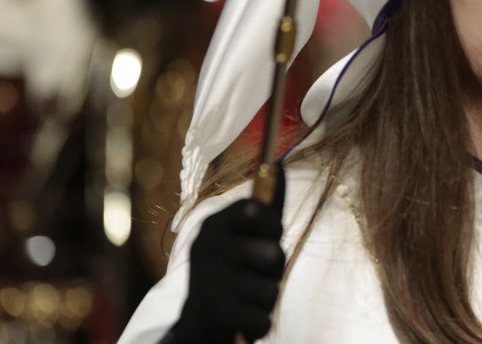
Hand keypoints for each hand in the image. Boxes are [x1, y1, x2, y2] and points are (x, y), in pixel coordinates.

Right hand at [173, 165, 286, 342]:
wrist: (199, 318)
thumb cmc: (233, 266)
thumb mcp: (245, 233)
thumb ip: (266, 204)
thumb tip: (279, 163)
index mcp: (216, 225)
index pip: (256, 211)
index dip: (270, 225)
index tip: (270, 232)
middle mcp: (208, 250)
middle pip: (274, 254)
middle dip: (273, 267)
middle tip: (257, 270)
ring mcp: (212, 283)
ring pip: (271, 289)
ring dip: (265, 295)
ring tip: (246, 293)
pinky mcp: (218, 316)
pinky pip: (263, 318)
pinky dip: (259, 321)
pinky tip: (242, 315)